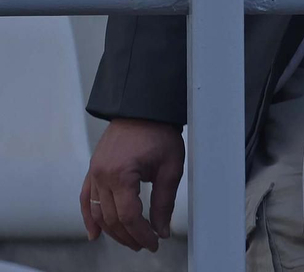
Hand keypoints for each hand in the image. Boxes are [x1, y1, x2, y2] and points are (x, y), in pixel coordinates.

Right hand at [81, 118, 184, 251]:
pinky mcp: (93, 170)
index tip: (154, 242)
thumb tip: (162, 229)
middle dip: (129, 236)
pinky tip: (95, 234)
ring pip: (97, 212)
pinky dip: (88, 218)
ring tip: (130, 241)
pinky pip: (85, 199)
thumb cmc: (159, 133)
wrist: (144, 109)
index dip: (142, 234)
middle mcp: (102, 176)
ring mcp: (94, 173)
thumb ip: (164, 201)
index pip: (128, 216)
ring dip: (112, 231)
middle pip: (111, 218)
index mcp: (121, 175)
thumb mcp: (170, 167)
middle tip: (145, 244)